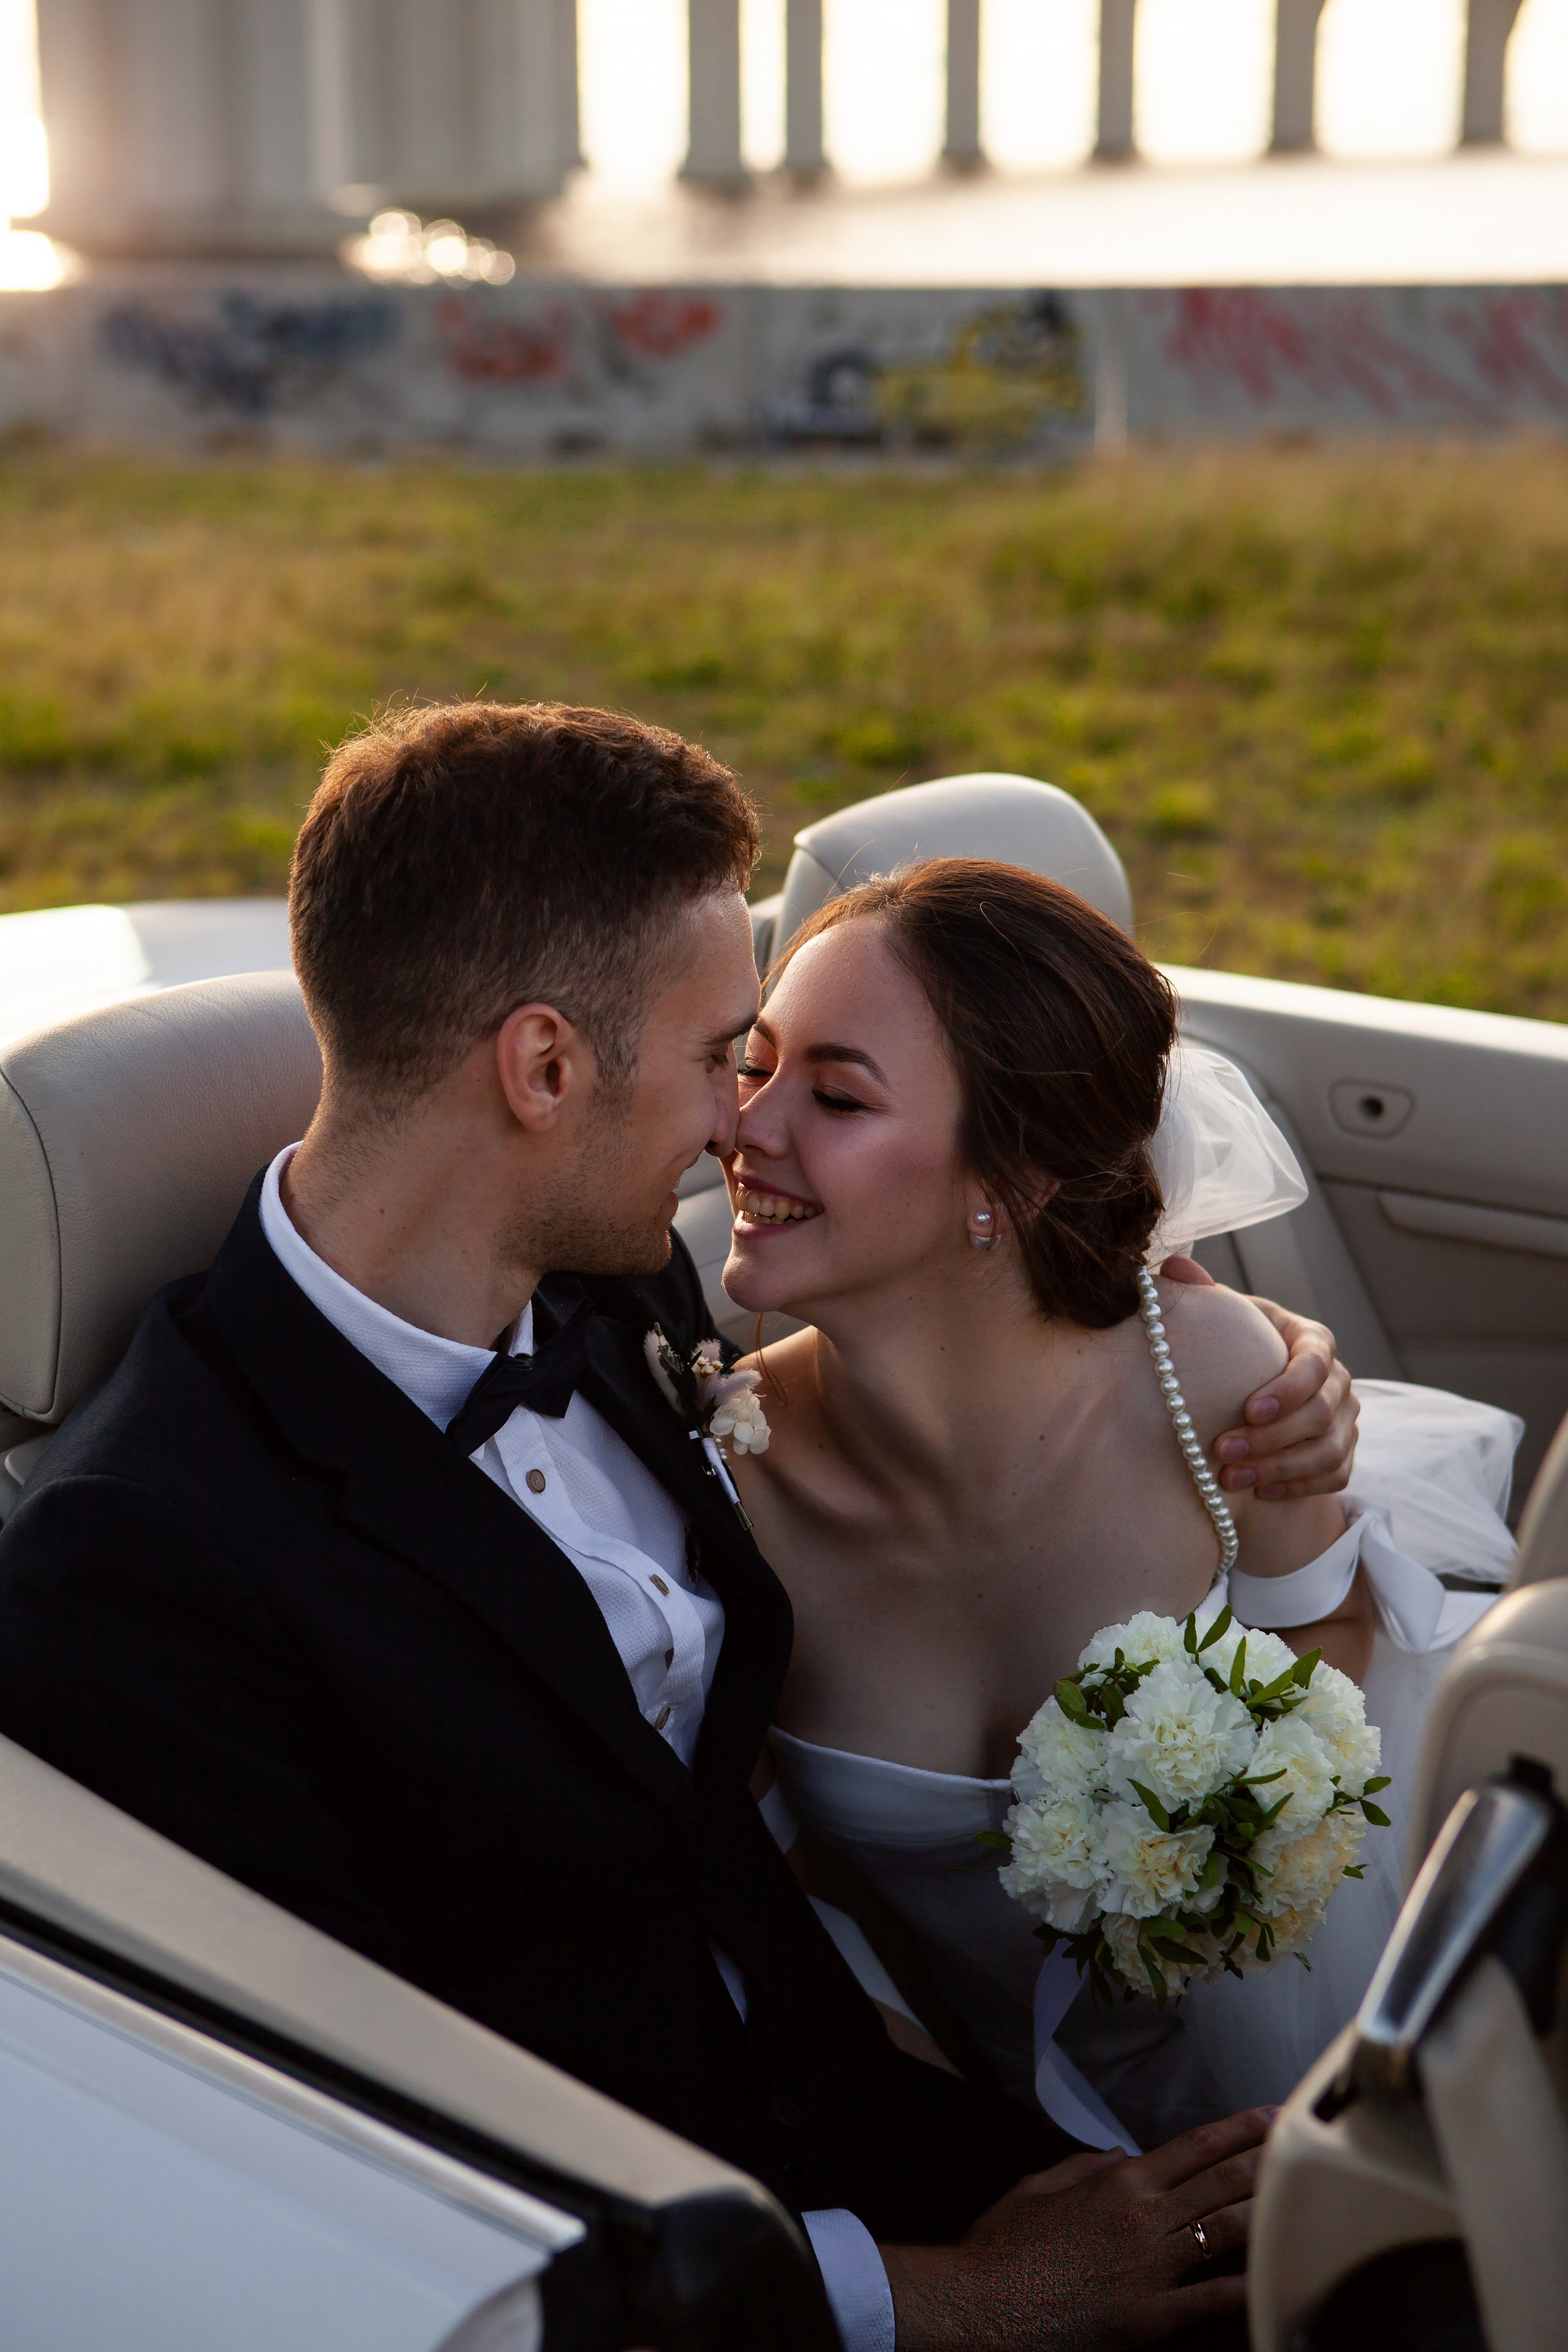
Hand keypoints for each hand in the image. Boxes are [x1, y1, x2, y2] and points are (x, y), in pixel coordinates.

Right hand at [881, 2107, 1269, 2350]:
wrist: (984, 2303)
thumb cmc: (1004, 2244)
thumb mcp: (1039, 2187)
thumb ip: (1085, 2167)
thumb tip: (1122, 2156)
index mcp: (1119, 2182)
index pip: (1193, 2147)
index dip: (1237, 2129)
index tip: (1269, 2116)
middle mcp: (1145, 2217)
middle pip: (1220, 2182)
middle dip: (1265, 2160)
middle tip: (1300, 2146)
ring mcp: (1151, 2268)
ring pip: (1225, 2231)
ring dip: (1266, 2210)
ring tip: (1301, 2197)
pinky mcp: (1149, 2316)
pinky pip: (1207, 2300)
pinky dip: (1244, 2288)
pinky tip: (1276, 2278)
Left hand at [1160, 1257, 1357, 1502]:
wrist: (1250, 1390)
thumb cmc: (1234, 1348)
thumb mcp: (1223, 1319)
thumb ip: (1202, 1293)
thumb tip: (1174, 1265)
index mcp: (1312, 1341)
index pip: (1315, 1363)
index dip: (1287, 1389)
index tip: (1247, 1409)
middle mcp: (1338, 1381)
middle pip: (1322, 1413)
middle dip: (1272, 1437)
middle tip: (1221, 1451)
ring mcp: (1346, 1420)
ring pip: (1329, 1450)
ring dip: (1279, 1468)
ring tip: (1228, 1478)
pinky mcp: (1343, 1454)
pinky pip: (1335, 1476)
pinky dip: (1298, 1488)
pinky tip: (1258, 1493)